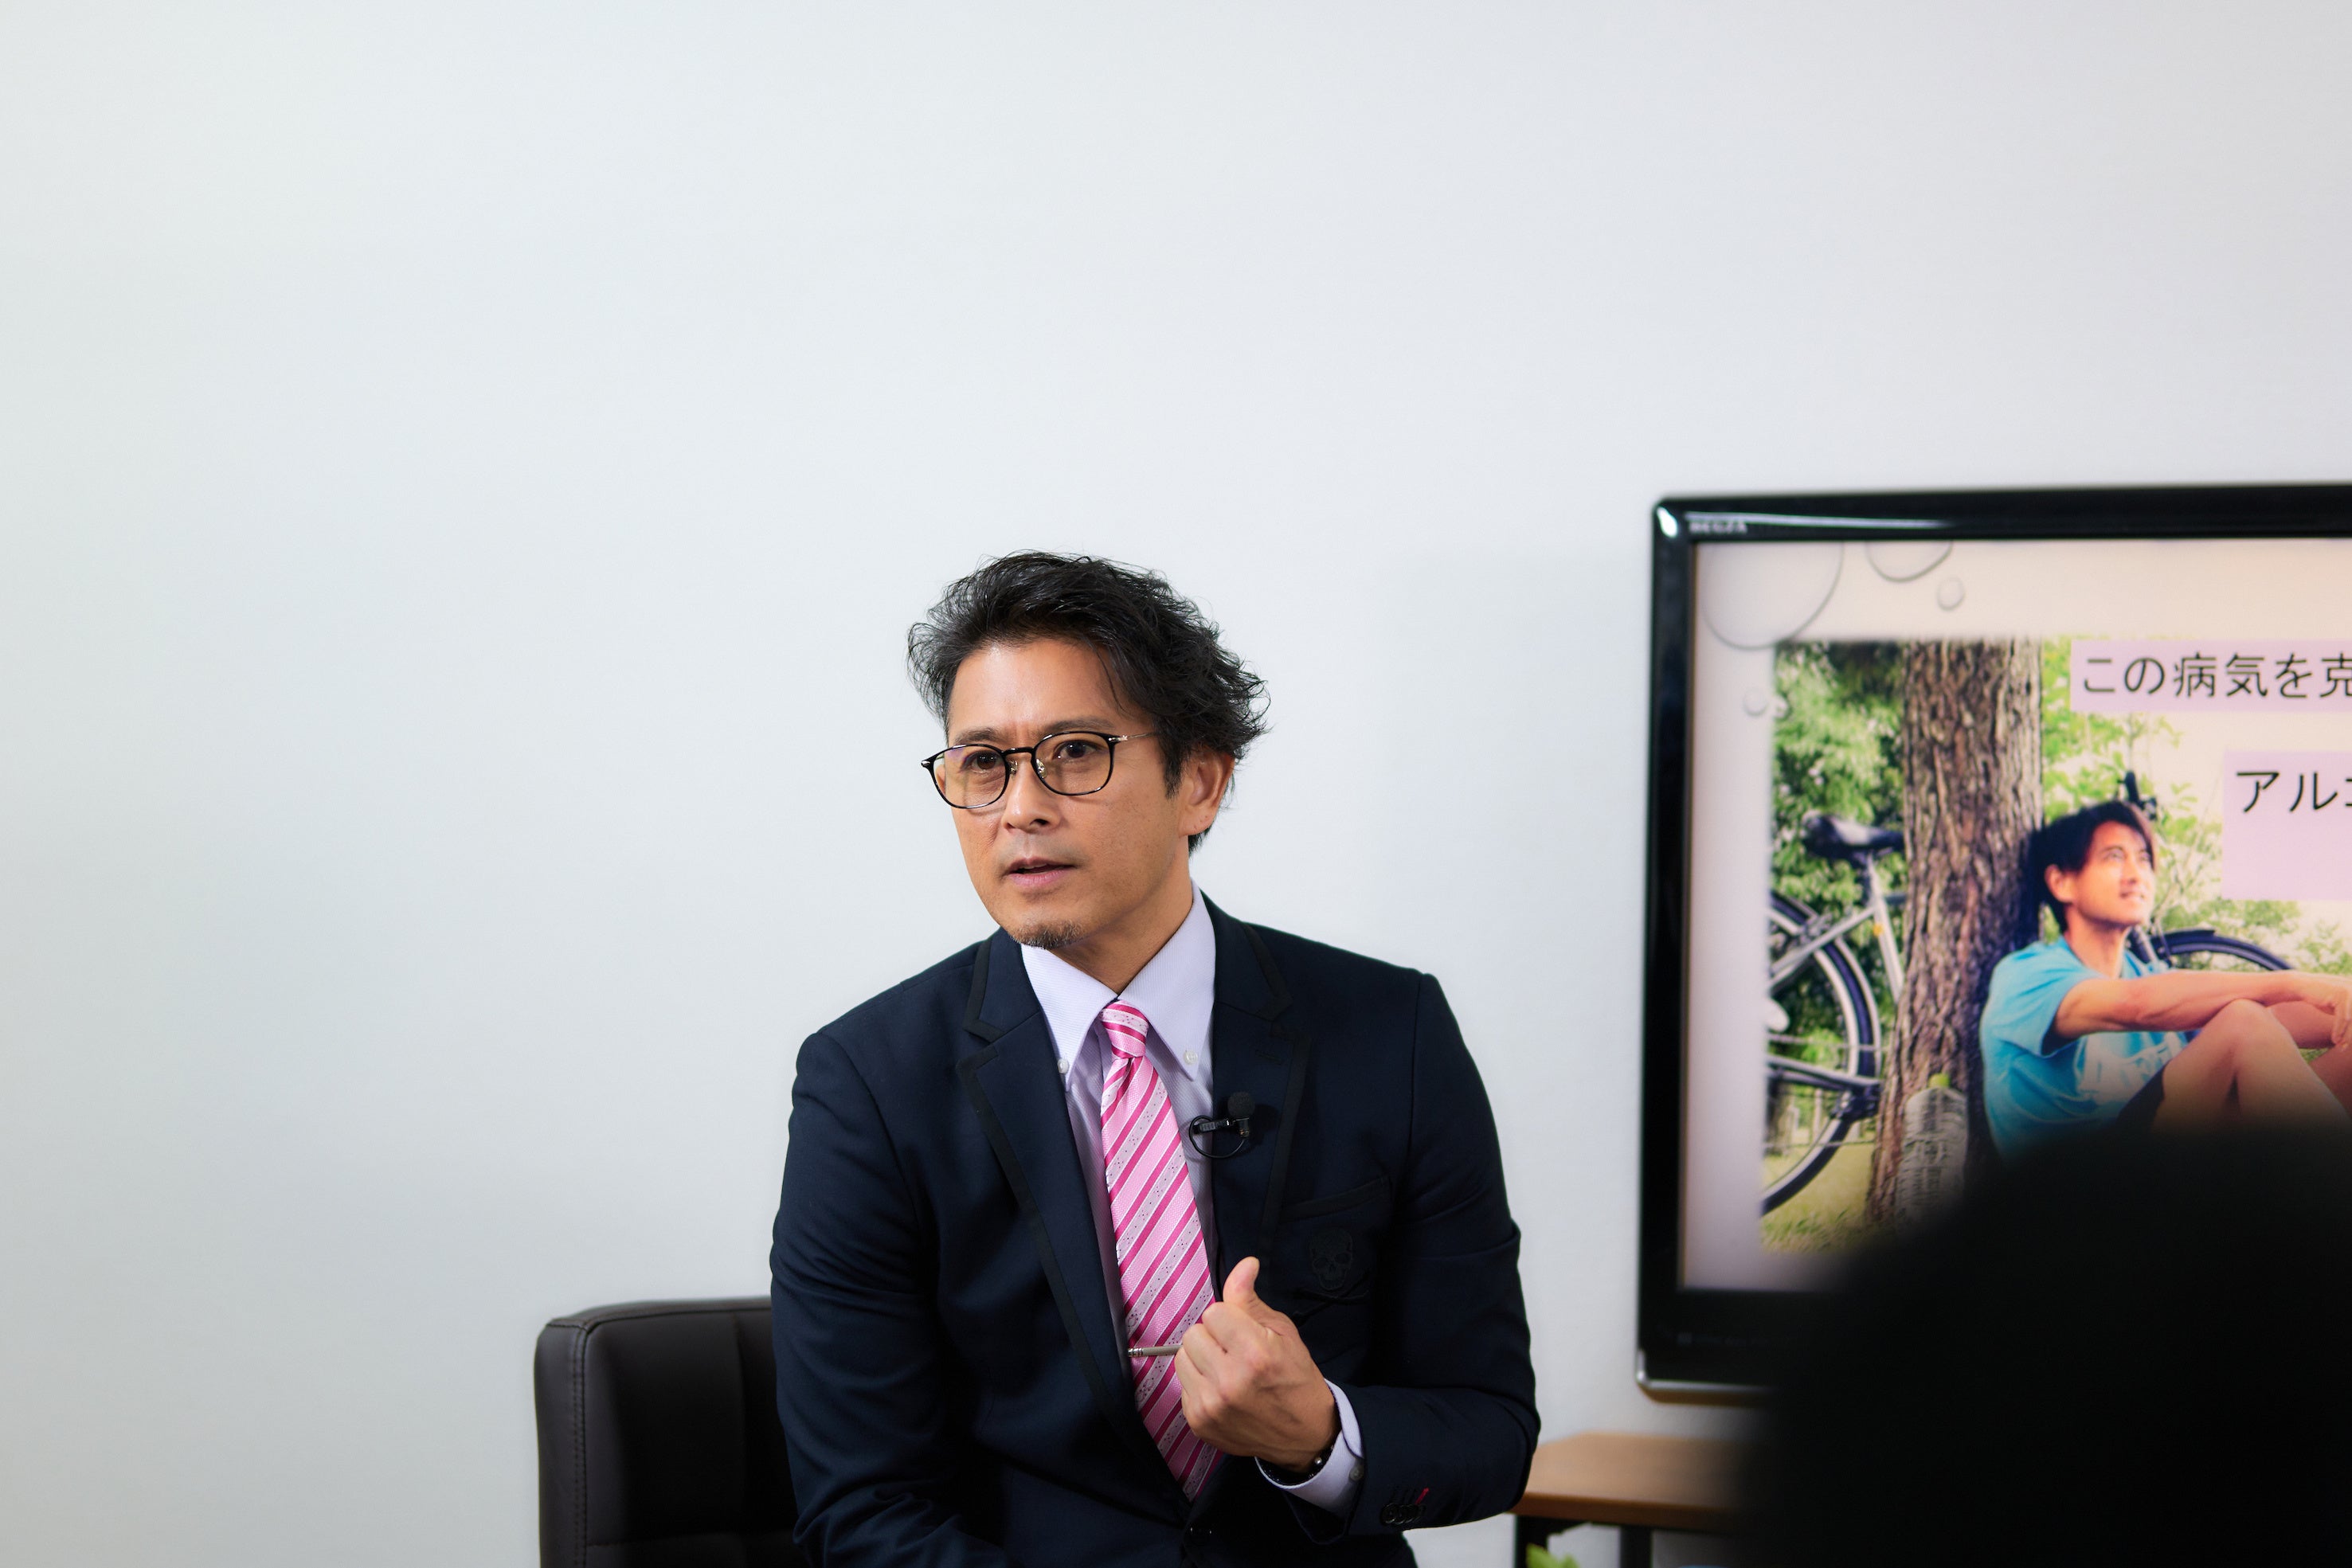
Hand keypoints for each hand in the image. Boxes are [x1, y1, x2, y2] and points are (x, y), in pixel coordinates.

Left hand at [1174, 1257, 1338, 1471]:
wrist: (1305, 1434)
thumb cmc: (1296, 1377)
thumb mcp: (1282, 1332)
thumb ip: (1251, 1299)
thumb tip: (1244, 1263)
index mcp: (1254, 1354)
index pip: (1213, 1313)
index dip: (1230, 1319)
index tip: (1245, 1334)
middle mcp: (1228, 1382)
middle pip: (1193, 1335)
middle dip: (1213, 1338)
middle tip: (1235, 1352)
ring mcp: (1210, 1407)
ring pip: (1182, 1359)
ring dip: (1201, 1359)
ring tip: (1226, 1370)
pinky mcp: (1199, 1423)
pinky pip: (1183, 1386)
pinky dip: (1199, 1384)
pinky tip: (1222, 1392)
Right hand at [2287, 973, 2351, 1050]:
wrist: (2297, 986)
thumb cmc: (2317, 997)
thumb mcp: (2336, 1006)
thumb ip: (2347, 1012)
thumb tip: (2351, 1027)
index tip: (2348, 1044)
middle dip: (2351, 1035)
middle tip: (2345, 1047)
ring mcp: (2349, 991)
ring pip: (2351, 1020)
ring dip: (2347, 1035)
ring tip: (2340, 1046)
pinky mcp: (2341, 995)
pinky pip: (2343, 1018)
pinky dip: (2339, 1031)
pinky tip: (2335, 1040)